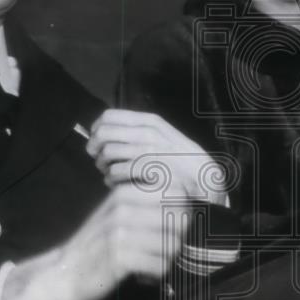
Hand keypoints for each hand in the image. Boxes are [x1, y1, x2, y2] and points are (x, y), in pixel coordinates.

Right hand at [0, 182, 190, 299]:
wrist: (61, 276)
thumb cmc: (97, 247)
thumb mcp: (117, 214)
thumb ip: (147, 204)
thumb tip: (189, 203)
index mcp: (125, 192)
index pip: (177, 191)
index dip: (184, 211)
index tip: (171, 228)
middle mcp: (123, 207)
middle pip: (181, 219)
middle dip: (178, 239)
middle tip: (161, 252)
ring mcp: (120, 231)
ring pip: (173, 244)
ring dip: (167, 260)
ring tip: (150, 265)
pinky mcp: (119, 257)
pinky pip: (161, 265)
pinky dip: (158, 276)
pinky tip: (143, 277)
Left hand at [85, 109, 228, 205]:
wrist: (203, 179)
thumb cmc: (181, 160)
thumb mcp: (164, 136)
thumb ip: (139, 131)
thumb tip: (104, 132)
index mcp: (150, 121)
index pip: (109, 116)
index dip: (96, 129)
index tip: (96, 141)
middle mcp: (147, 132)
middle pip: (103, 134)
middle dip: (95, 148)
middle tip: (98, 159)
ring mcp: (148, 150)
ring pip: (107, 153)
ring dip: (102, 166)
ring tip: (108, 173)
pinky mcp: (147, 170)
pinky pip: (115, 172)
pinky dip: (110, 179)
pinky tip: (115, 183)